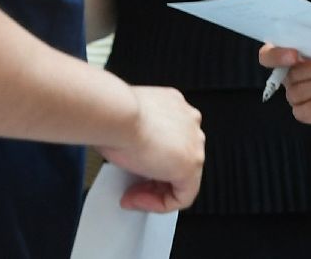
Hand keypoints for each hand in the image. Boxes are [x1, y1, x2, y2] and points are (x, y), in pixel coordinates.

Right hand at [98, 85, 205, 212]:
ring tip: (133, 197)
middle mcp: (189, 121)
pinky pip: (182, 196)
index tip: (132, 169)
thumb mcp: (129, 122)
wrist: (119, 115)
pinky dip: (160, 204)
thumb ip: (139, 135)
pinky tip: (140, 200)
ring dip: (155, 193)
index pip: (170, 142)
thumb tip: (131, 151)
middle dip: (152, 180)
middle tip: (131, 189)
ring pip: (182, 179)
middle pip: (177, 160)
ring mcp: (194, 142)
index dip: (149, 162)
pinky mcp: (191, 165)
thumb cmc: (116, 114)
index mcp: (175, 106)